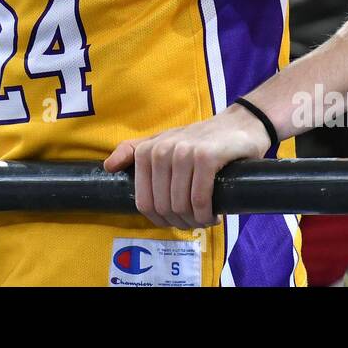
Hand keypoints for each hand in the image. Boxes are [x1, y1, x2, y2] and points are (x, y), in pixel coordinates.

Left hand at [102, 104, 270, 228]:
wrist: (239, 125)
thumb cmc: (200, 140)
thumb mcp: (164, 142)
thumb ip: (134, 151)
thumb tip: (107, 166)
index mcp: (147, 151)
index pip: (144, 203)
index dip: (160, 220)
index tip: (176, 220)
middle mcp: (162, 150)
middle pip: (163, 207)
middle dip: (180, 222)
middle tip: (195, 221)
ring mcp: (184, 152)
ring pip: (181, 205)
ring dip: (195, 221)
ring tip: (206, 218)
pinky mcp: (207, 157)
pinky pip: (200, 199)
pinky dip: (207, 215)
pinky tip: (214, 215)